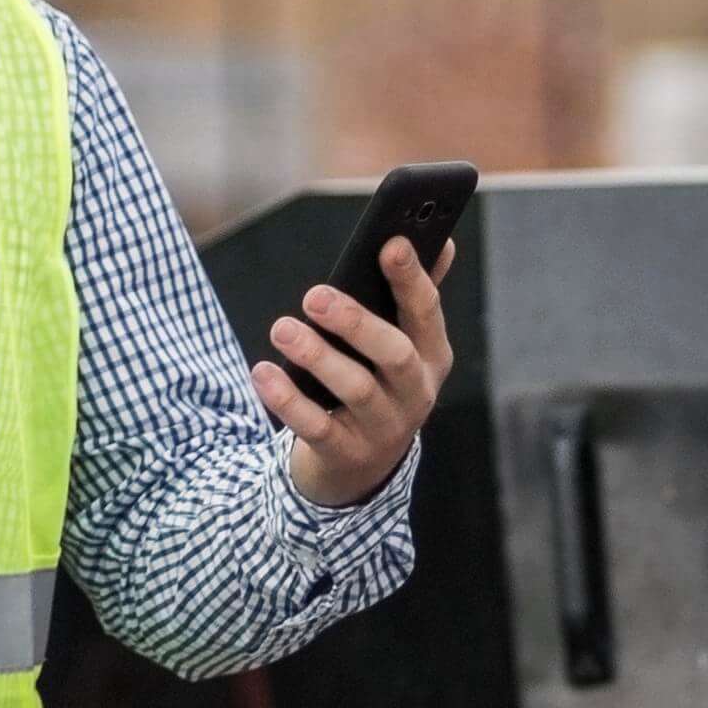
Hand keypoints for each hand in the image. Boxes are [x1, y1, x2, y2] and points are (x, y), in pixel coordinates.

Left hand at [261, 237, 450, 508]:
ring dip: (317, 357)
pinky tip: (263, 372)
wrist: (362, 465)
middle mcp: (415, 393)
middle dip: (356, 322)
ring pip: (356, 390)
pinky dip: (288, 400)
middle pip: (395, 354)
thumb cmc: (380, 383)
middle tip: (314, 295)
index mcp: (432, 356)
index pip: (427, 311)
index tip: (390, 243)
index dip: (411, 278)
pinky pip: (316, 427)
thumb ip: (415, 296)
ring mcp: (384, 428)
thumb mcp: (404, 345)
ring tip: (281, 328)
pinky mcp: (347, 454)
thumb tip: (443, 241)